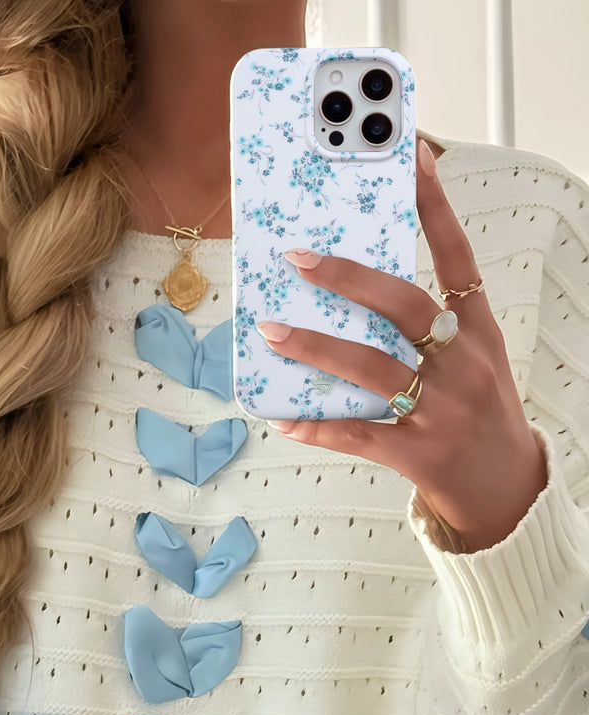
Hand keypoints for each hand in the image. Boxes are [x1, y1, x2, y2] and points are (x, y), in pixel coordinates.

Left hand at [255, 138, 547, 553]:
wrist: (508, 489)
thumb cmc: (480, 414)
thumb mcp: (474, 361)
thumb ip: (433, 328)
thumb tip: (356, 295)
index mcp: (480, 333)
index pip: (460, 257)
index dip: (436, 207)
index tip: (413, 159)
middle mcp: (464, 364)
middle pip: (405, 306)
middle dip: (350, 278)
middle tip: (298, 259)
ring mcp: (442, 410)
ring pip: (373, 367)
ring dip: (317, 347)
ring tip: (273, 331)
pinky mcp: (418, 453)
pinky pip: (358, 434)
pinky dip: (318, 425)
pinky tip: (284, 418)